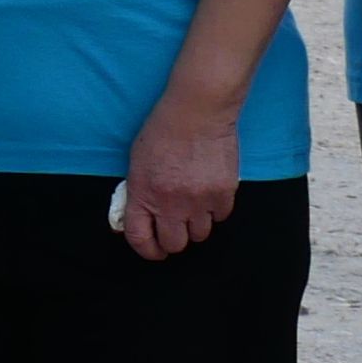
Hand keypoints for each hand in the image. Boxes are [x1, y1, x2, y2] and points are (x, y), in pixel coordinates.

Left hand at [116, 90, 243, 259]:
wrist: (197, 112)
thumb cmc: (162, 132)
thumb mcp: (137, 163)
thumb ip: (138, 193)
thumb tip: (139, 219)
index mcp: (144, 194)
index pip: (141, 238)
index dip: (147, 250)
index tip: (154, 250)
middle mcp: (171, 203)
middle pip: (175, 244)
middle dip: (173, 240)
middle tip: (176, 229)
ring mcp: (200, 201)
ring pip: (200, 235)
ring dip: (195, 225)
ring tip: (193, 207)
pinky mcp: (224, 194)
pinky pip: (221, 217)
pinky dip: (215, 211)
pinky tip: (209, 194)